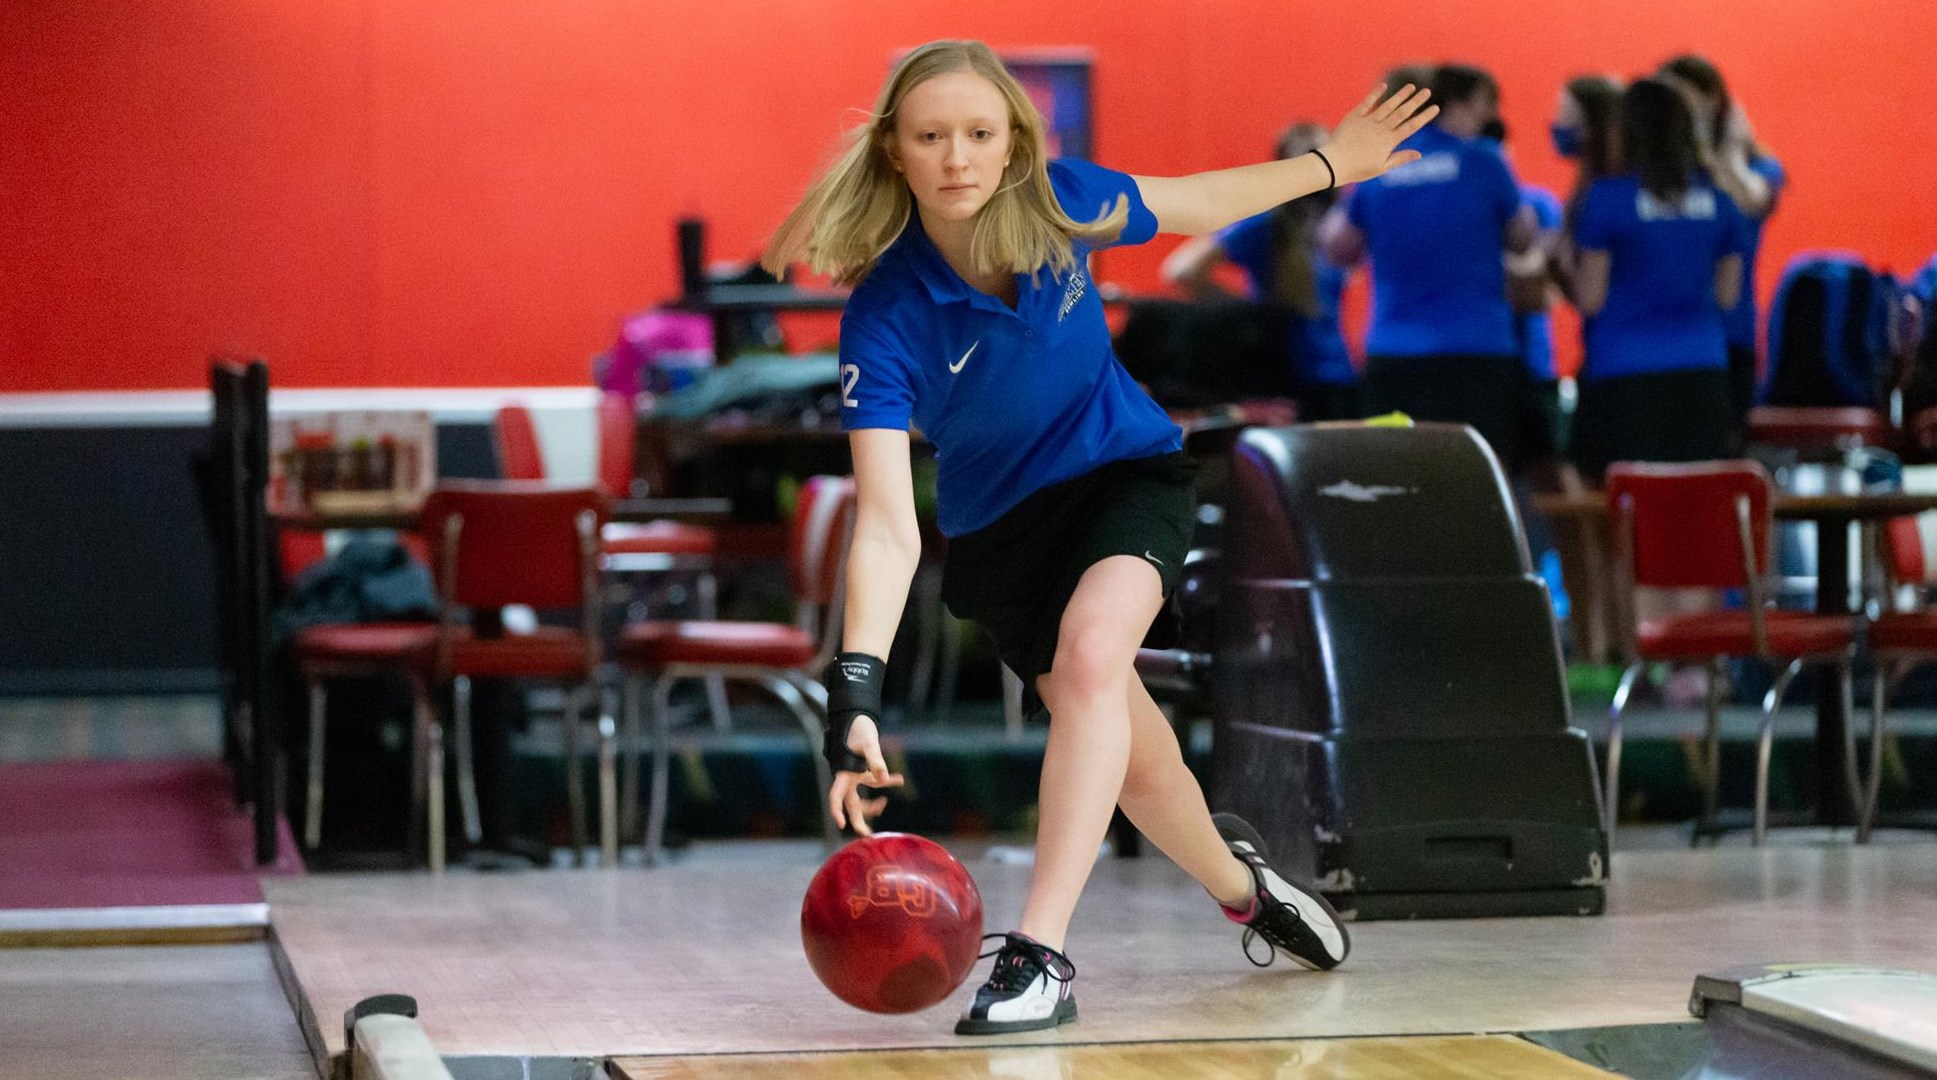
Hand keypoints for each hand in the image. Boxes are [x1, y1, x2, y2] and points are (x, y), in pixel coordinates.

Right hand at [826, 714, 903, 835]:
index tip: (841, 824)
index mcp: (843, 772)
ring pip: (860, 797)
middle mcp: (847, 777)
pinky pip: (873, 781)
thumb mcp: (869, 743)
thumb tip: (884, 779)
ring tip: (884, 804)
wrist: (858, 716)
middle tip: (868, 835)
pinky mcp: (863, 769)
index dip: (837, 811)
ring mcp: (854, 775)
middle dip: (858, 820)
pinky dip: (885, 782)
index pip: (836, 796)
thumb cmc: (859, 728)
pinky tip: (898, 781)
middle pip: (849, 804)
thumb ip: (876, 761)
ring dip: (872, 803)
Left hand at [1322, 83, 1438, 185]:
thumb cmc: (1357, 170)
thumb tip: (1419, 154)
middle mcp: (1380, 129)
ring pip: (1388, 105)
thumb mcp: (1381, 168)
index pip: (1411, 127)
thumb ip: (1400, 158)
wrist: (1333, 164)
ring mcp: (1367, 121)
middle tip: (1427, 91)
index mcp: (1389, 142)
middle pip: (1402, 113)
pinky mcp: (1354, 117)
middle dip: (1416, 101)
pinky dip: (1375, 94)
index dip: (1424, 116)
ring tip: (1411, 86)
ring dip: (1400, 95)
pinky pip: (1366, 103)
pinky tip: (1384, 86)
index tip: (1435, 107)